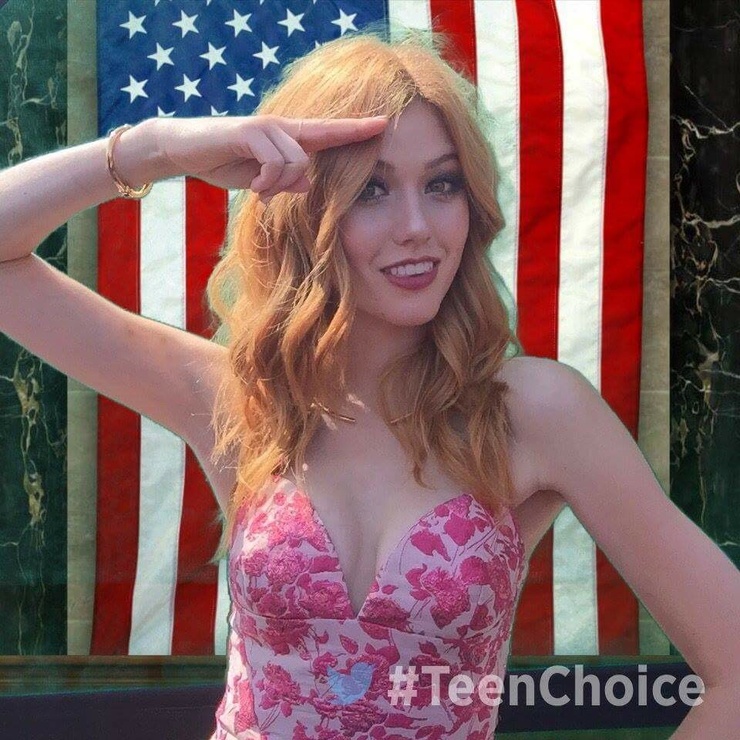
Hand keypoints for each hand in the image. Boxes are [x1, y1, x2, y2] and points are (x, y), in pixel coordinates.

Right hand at [155, 114, 388, 201]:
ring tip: (260, 190)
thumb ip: (285, 181)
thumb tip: (307, 183)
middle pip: (321, 145)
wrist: (185, 150)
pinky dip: (267, 182)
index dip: (357, 128)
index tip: (384, 124)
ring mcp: (268, 127)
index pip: (330, 131)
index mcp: (289, 138)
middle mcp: (283, 127)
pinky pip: (276, 162)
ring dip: (279, 184)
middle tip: (278, 187)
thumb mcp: (261, 180)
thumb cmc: (224, 162)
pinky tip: (255, 188)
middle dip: (321, 160)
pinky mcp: (251, 131)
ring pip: (298, 161)